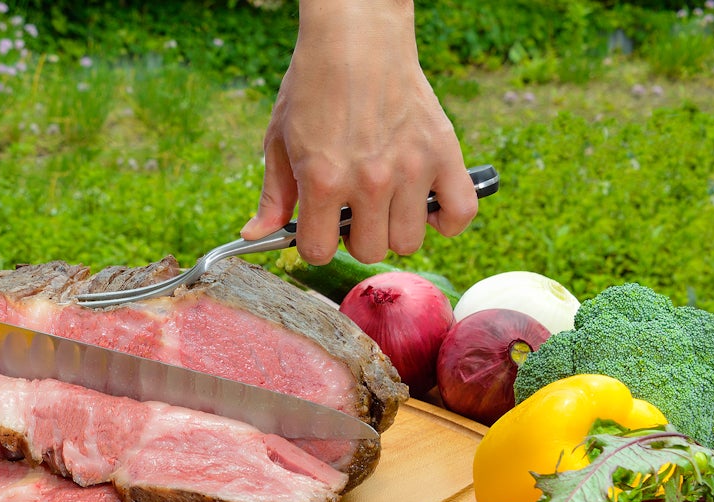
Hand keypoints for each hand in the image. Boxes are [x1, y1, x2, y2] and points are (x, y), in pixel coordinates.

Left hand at [241, 0, 478, 265]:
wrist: (356, 37)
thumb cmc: (313, 86)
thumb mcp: (279, 141)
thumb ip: (273, 195)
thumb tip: (255, 237)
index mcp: (324, 180)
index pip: (319, 252)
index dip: (315, 242)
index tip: (319, 225)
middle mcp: (369, 180)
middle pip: (368, 251)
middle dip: (355, 236)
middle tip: (353, 207)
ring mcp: (411, 168)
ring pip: (408, 242)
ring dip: (394, 228)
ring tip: (386, 201)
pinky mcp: (444, 153)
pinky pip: (459, 213)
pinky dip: (446, 219)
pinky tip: (425, 204)